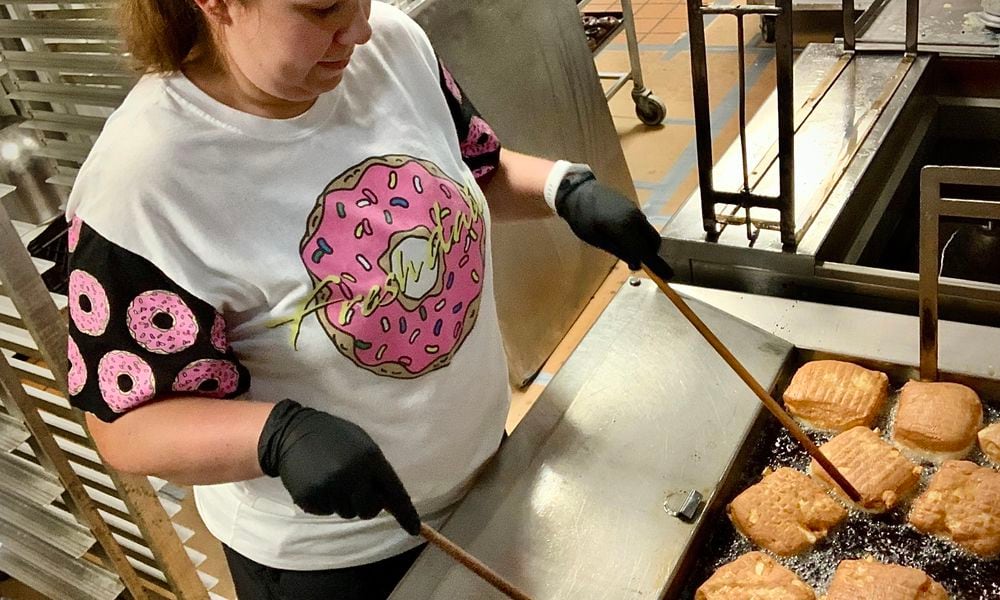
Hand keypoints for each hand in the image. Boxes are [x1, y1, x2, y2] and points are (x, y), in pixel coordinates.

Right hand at [257, 399, 420, 534]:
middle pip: (370, 510)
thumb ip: (377, 470)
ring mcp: (331, 487)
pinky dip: (324, 502)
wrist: (293, 432)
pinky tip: (317, 482)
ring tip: (331, 479)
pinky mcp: (311, 497)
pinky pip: (326, 512)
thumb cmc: (334, 437)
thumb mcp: (362, 444)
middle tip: (354, 488)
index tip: (414, 529)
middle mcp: (353, 475)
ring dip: (343, 502)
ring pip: (347, 513)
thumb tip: (391, 501)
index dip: (406, 514)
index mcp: (371, 458)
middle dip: (366, 505)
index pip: (395, 492)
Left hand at [555, 171, 672, 279]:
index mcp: (625, 228)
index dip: (657, 265)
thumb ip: (619, 251)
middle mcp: (635, 218)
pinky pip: (642, 225)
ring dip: (644, 244)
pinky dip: (640, 235)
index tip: (667, 275)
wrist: (578, 192)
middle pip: (654, 241)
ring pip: (649, 232)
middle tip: (636, 263)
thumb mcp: (597, 240)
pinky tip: (625, 237)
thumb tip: (636, 263)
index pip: (645, 251)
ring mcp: (636, 210)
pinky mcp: (633, 207)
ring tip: (626, 250)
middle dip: (651, 254)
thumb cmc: (582, 218)